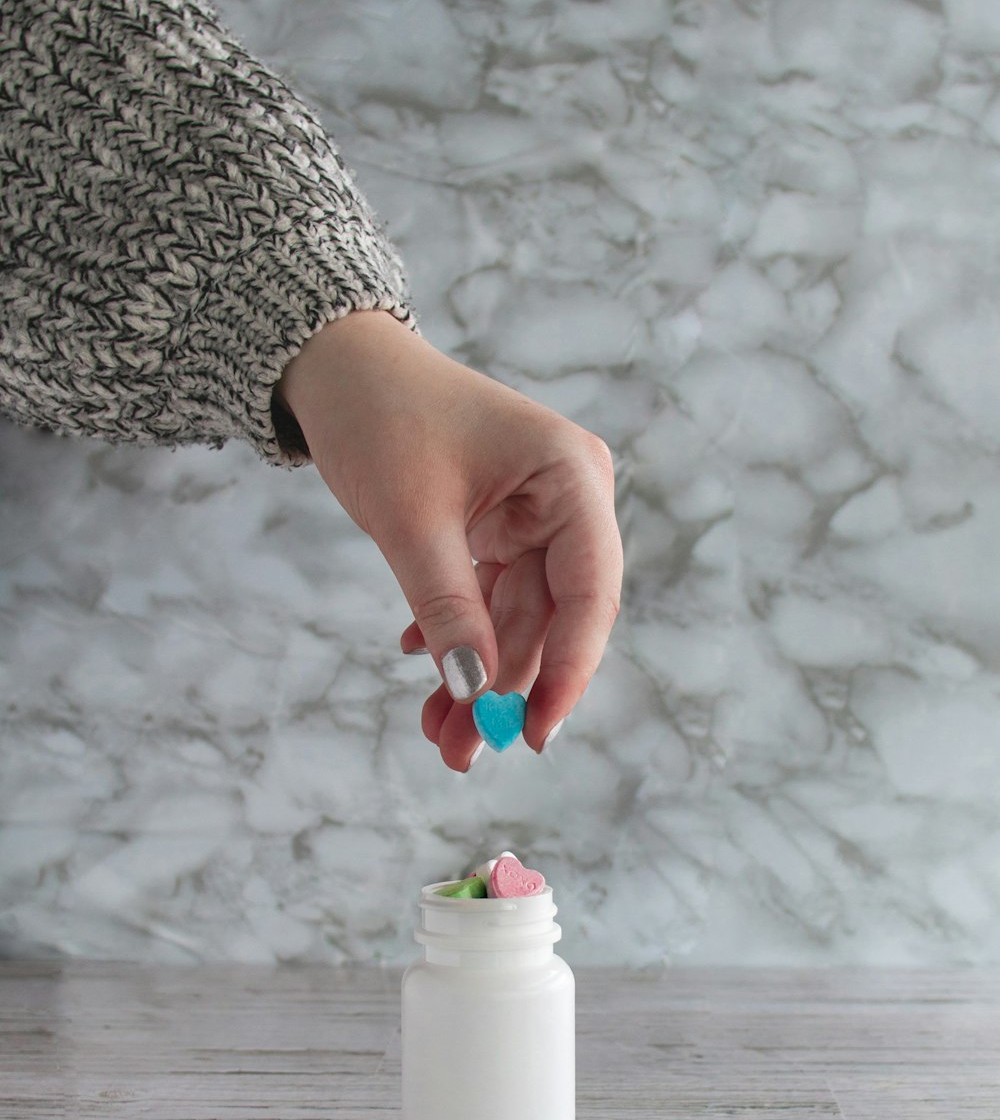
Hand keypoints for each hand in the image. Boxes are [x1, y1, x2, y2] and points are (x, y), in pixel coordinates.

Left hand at [276, 310, 622, 771]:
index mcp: (570, 477)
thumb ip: (450, 607)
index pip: (590, 592)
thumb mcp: (412, 520)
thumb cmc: (379, 418)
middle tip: (461, 753)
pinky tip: (420, 661)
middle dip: (505, 686)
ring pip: (517, 618)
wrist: (336, 367)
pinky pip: (488, 598)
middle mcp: (566, 497)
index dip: (570, 670)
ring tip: (436, 735)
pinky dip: (456, 635)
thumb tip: (474, 692)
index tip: (533, 735)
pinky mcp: (499, 527)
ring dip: (476, 674)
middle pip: (553, 617)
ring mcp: (533, 514)